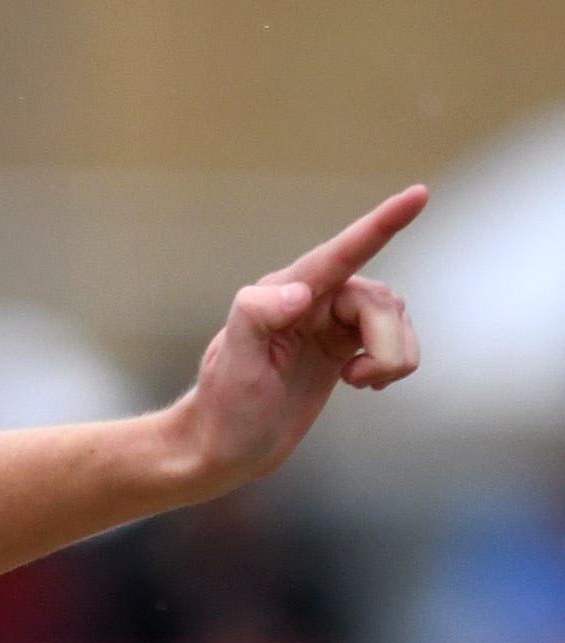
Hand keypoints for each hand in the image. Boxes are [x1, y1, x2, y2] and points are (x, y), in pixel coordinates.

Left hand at [177, 186, 425, 487]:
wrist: (224, 448)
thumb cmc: (224, 408)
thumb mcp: (233, 364)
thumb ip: (256, 315)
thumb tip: (300, 294)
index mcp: (284, 293)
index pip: (341, 253)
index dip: (381, 225)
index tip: (418, 194)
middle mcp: (312, 299)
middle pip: (380, 302)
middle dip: (384, 342)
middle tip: (356, 381)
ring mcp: (330, 322)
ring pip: (395, 320)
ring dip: (390, 357)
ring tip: (356, 382)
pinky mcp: (344, 346)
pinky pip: (395, 340)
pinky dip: (392, 364)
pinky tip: (362, 382)